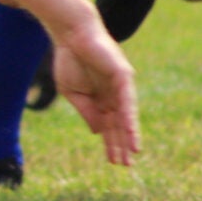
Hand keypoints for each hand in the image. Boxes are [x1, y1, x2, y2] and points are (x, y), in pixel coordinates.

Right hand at [53, 21, 139, 166]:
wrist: (70, 35)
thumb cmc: (69, 59)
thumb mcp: (72, 92)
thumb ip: (87, 111)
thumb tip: (99, 132)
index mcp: (102, 99)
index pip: (109, 126)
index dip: (111, 143)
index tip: (113, 162)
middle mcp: (115, 94)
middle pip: (121, 125)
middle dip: (122, 144)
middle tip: (125, 165)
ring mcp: (121, 86)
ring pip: (127, 116)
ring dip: (129, 135)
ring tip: (132, 154)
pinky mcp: (123, 76)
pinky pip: (127, 101)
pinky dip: (129, 117)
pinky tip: (130, 132)